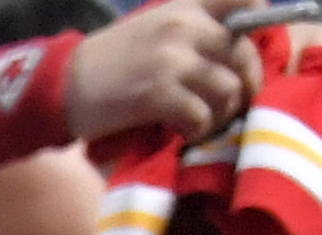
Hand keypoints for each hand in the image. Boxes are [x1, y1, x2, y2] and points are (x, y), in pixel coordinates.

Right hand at [73, 0, 256, 140]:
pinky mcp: (158, 95)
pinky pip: (201, 116)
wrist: (61, 86)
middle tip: (231, 105)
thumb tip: (234, 52)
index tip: (247, 52)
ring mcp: (172, 62)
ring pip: (228, 90)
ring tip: (205, 124)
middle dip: (245, 87)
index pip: (244, 2)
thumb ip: (191, 31)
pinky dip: (198, 131)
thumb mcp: (153, 29)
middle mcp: (184, 29)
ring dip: (222, 114)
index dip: (260, 23)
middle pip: (244, 56)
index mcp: (185, 9)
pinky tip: (185, 134)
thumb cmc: (109, 62)